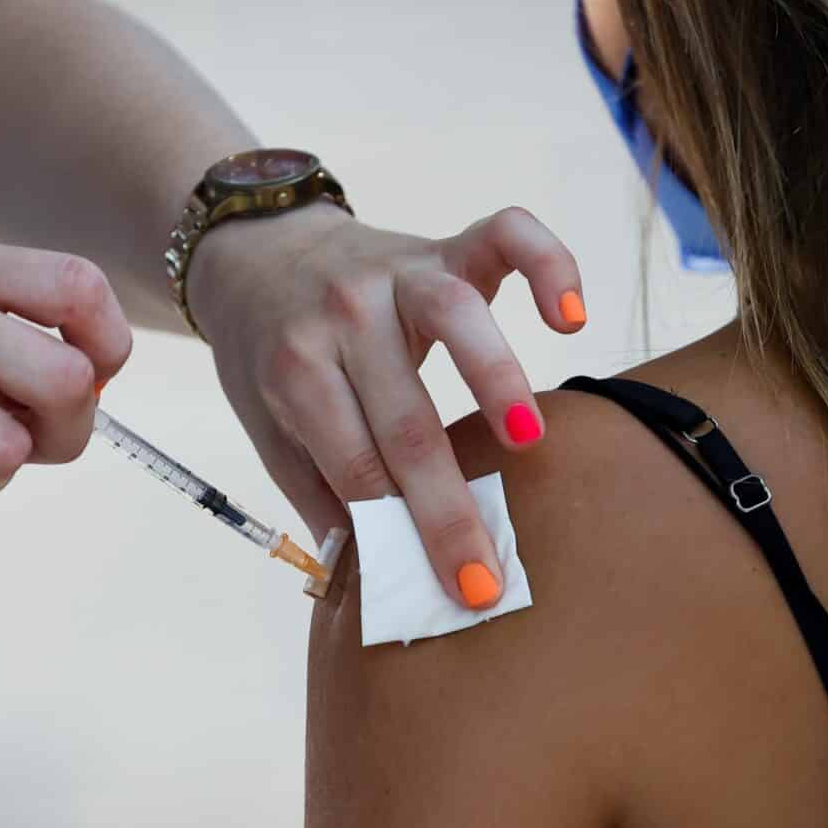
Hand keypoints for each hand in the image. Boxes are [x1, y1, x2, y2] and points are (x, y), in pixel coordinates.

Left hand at [189, 205, 583, 607]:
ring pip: (455, 316)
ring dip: (496, 379)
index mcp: (296, 371)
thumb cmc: (273, 355)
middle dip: (449, 506)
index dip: (400, 532)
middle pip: (405, 419)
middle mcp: (345, 316)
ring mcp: (397, 273)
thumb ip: (319, 491)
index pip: (357, 464)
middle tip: (491, 576)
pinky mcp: (442, 246)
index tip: (446, 593)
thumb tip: (375, 574)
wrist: (257, 251)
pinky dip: (547, 263)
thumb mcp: (269, 425)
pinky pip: (505, 234)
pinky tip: (570, 316)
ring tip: (530, 442)